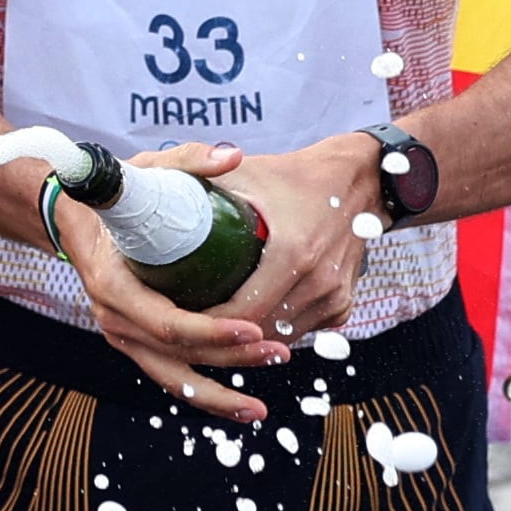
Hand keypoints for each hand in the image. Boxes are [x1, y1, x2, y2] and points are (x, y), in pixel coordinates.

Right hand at [54, 142, 286, 424]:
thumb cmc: (119, 195)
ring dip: (219, 393)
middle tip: (278, 351)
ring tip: (261, 404)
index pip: (166, 322)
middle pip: (176, 356)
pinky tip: (241, 405)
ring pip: (174, 377)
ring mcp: (125, 335)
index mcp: (113, 284)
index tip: (253, 326)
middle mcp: (115, 319)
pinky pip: (173, 376)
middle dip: (230, 360)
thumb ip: (190, 161)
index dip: (211, 331)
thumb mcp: (148, 170)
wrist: (79, 216)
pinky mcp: (139, 342)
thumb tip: (233, 156)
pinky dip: (206, 393)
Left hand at [156, 134, 382, 343]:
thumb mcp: (245, 171)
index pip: (241, 312)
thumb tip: (154, 188)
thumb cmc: (294, 175)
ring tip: (210, 325)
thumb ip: (199, 173)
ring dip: (247, 339)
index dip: (206, 324)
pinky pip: (299, 331)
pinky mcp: (342, 305)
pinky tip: (245, 319)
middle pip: (258, 332)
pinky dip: (271, 329)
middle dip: (221, 337)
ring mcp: (335, 296)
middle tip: (186, 326)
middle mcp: (320, 281)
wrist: (356, 178)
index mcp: (294, 252)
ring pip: (280, 338)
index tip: (177, 317)